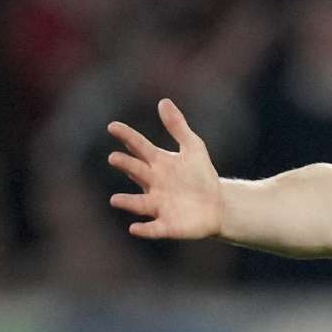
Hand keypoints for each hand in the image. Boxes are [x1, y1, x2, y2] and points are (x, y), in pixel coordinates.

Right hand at [107, 99, 221, 239]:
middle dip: (126, 165)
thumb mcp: (192, 147)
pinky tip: (135, 228)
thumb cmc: (200, 176)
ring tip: (115, 200)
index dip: (127, 137)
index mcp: (158, 163)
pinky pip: (153, 228)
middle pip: (137, 172)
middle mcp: (153, 184)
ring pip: (139, 204)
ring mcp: (158, 205)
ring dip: (128, 202)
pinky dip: (145, 229)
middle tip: (114, 158)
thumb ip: (177, 126)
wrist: (217, 205)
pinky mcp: (167, 225)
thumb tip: (163, 101)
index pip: (139, 147)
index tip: (113, 126)